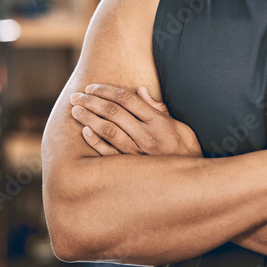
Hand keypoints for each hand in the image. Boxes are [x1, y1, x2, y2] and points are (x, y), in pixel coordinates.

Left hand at [69, 84, 201, 156]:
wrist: (190, 179)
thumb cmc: (185, 148)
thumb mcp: (178, 124)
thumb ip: (158, 108)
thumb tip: (140, 90)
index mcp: (158, 121)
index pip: (127, 100)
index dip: (107, 90)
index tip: (93, 87)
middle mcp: (146, 135)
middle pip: (114, 112)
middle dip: (92, 101)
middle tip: (76, 95)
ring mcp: (137, 152)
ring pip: (108, 130)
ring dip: (89, 118)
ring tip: (76, 109)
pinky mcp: (130, 167)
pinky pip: (109, 153)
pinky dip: (95, 141)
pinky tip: (85, 131)